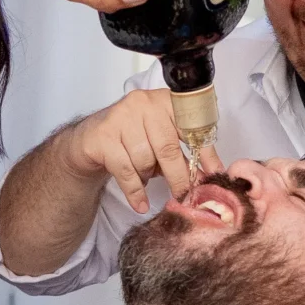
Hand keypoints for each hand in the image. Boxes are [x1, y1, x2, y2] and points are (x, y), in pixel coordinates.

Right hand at [63, 88, 217, 210]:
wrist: (90, 141)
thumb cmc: (132, 141)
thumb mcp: (160, 143)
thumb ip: (183, 155)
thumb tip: (208, 177)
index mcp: (165, 101)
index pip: (190, 127)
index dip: (205, 153)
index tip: (214, 175)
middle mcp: (144, 103)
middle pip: (168, 147)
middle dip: (179, 177)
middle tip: (184, 195)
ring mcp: (121, 117)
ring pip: (145, 159)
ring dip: (148, 177)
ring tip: (145, 178)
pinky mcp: (103, 136)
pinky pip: (125, 170)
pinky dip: (135, 191)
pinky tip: (140, 203)